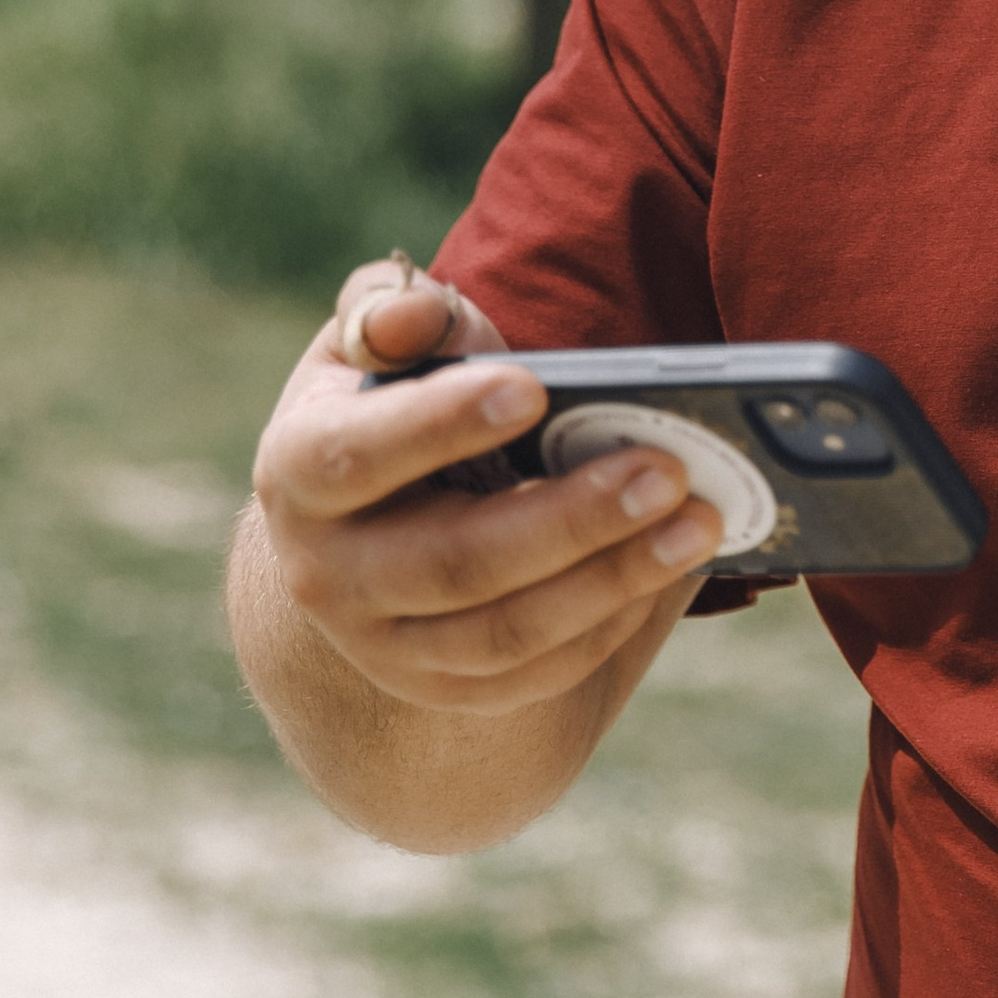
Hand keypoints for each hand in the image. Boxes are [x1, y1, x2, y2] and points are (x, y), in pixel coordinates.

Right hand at [249, 257, 719, 719]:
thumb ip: (390, 310)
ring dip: (613, 580)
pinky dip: (613, 622)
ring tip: (700, 522)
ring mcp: (386, 646)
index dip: (438, 424)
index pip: (357, 454)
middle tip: (667, 468)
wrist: (361, 524)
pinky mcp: (449, 686)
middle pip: (455, 562)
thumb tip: (421, 315)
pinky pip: (540, 671)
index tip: (532, 388)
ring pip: (507, 633)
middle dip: (570, 519)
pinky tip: (674, 569)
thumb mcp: (370, 344)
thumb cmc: (387, 403)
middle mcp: (327, 575)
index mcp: (296, 472)